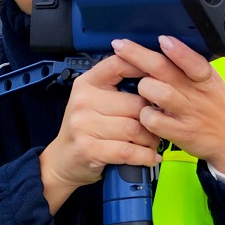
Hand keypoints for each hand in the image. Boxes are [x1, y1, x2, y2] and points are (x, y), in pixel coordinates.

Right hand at [38, 52, 161, 213]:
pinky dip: (144, 155)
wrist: (63, 160)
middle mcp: (83, 100)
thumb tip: (158, 76)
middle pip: (135, 103)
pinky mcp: (88, 149)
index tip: (162, 77)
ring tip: (153, 142)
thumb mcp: (96, 100)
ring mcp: (83, 125)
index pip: (118, 64)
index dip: (143, 67)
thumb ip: (119, 86)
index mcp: (87, 83)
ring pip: (134, 128)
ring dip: (150, 139)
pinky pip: (127, 150)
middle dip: (153, 118)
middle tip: (160, 126)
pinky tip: (151, 156)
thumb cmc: (87, 128)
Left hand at [110, 36, 224, 175]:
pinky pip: (154, 121)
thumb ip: (191, 68)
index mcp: (206, 78)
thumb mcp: (213, 84)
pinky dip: (145, 116)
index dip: (177, 50)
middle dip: (138, 55)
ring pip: (158, 93)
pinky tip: (146, 114)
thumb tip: (164, 47)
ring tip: (142, 87)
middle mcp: (197, 93)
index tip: (162, 39)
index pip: (194, 61)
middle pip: (165, 70)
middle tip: (120, 46)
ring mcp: (189, 113)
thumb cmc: (218, 109)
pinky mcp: (181, 133)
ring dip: (144, 87)